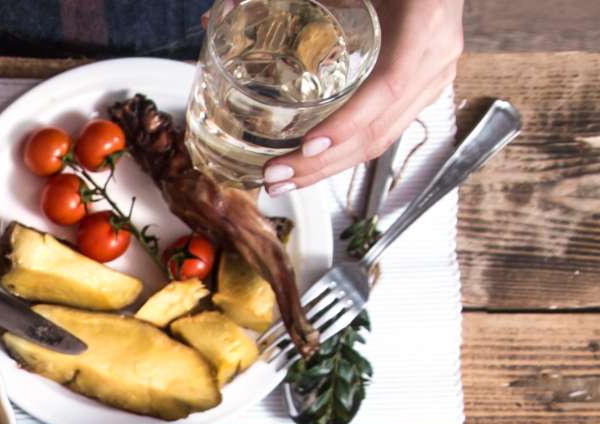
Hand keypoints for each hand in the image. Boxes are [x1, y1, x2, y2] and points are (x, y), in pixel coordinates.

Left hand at [262, 0, 462, 195]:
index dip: (349, 120)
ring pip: (382, 138)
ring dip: (329, 167)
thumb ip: (293, 0)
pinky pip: (385, 129)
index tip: (308, 144)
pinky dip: (345, 152)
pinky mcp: (425, 89)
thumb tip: (214, 16)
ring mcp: (434, 77)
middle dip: (323, 162)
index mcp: (424, 23)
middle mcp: (435, 57)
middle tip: (275, 176)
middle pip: (379, 128)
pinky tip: (312, 164)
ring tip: (283, 180)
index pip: (389, 84)